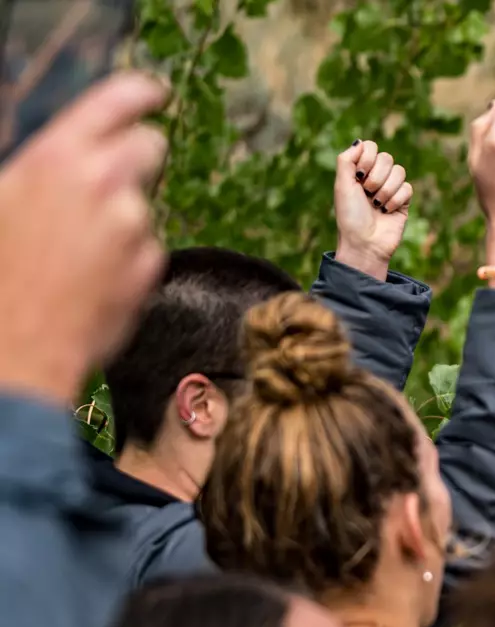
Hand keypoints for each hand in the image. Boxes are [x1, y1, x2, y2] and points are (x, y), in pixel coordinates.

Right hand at [0, 73, 167, 406]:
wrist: (17, 342)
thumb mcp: (3, 196)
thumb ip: (43, 169)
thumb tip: (64, 155)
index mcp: (59, 155)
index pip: (119, 101)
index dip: (142, 92)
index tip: (155, 92)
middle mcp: (105, 183)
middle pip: (150, 146)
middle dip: (139, 154)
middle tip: (113, 176)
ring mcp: (134, 226)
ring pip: (145, 203)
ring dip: (124, 215)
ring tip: (79, 248)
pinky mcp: (151, 265)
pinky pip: (147, 247)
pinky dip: (129, 255)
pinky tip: (93, 276)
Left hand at [334, 140, 413, 280]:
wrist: (364, 243)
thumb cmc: (350, 216)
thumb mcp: (342, 185)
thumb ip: (346, 159)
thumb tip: (360, 141)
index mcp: (359, 171)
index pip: (371, 147)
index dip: (368, 158)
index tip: (359, 175)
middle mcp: (375, 177)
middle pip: (387, 157)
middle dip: (376, 176)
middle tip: (367, 192)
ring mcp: (390, 189)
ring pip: (399, 171)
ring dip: (386, 189)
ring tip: (377, 204)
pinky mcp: (404, 202)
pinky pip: (407, 188)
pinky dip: (396, 200)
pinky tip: (387, 211)